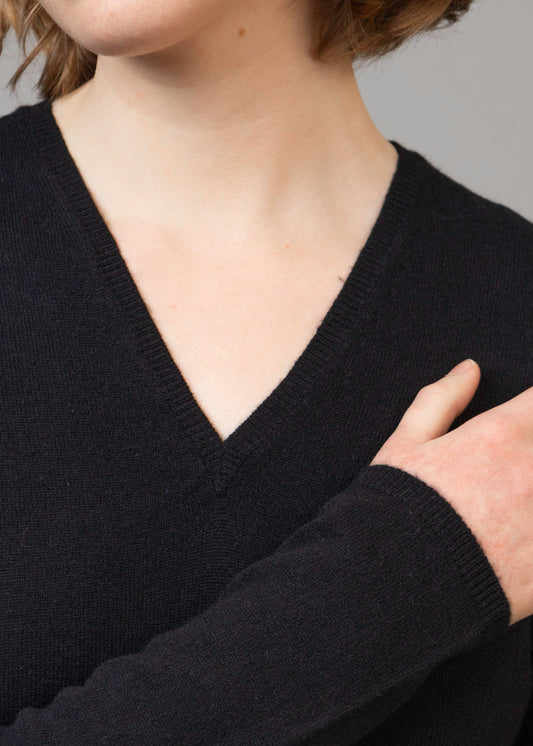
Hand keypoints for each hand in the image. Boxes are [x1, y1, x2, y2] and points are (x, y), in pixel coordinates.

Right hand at [370, 359, 532, 625]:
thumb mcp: (405, 444)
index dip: (532, 407)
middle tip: (514, 468)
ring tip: (520, 497)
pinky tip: (525, 531)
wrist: (395, 582)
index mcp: (501, 434)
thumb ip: (440, 400)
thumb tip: (470, 369)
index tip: (523, 420)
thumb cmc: (398, 508)